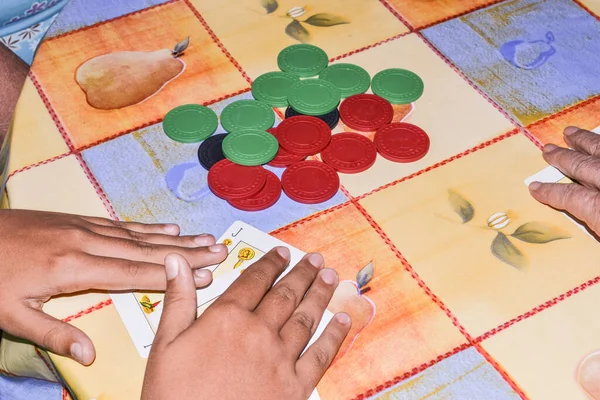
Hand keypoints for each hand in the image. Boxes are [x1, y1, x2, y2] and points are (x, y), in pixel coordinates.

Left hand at [0, 209, 226, 364]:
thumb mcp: (10, 314)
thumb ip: (53, 333)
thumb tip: (90, 355)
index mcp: (73, 268)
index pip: (134, 273)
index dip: (171, 276)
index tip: (206, 275)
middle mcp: (86, 243)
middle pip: (146, 250)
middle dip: (187, 252)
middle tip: (220, 249)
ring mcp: (84, 228)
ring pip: (138, 234)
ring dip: (175, 238)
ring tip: (204, 237)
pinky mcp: (78, 220)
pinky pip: (120, 224)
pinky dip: (147, 227)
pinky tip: (166, 228)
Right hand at [142, 248, 350, 399]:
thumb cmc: (174, 395)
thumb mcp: (164, 345)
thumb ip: (177, 301)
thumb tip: (178, 260)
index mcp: (227, 318)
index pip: (254, 280)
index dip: (270, 263)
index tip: (282, 252)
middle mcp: (258, 332)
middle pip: (285, 294)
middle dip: (302, 273)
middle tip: (315, 260)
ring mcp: (280, 359)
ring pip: (306, 318)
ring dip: (320, 295)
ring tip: (330, 278)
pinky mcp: (295, 386)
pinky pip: (321, 355)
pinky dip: (334, 335)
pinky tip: (343, 319)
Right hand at [529, 126, 599, 235]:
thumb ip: (592, 226)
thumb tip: (581, 220)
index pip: (572, 197)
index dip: (551, 192)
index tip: (535, 188)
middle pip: (586, 167)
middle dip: (564, 158)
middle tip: (548, 149)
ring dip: (587, 141)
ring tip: (572, 133)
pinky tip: (599, 143)